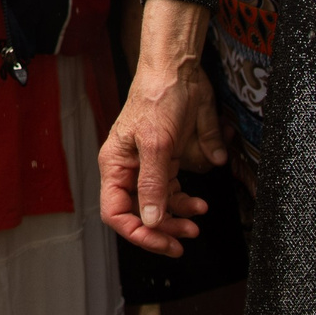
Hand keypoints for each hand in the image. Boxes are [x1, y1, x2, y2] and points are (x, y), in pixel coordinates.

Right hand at [98, 0, 226, 255]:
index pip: (115, 212)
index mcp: (115, 165)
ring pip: (157, 206)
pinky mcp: (167, 161)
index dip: (137, 232)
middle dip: (161, 229)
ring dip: (177, 218)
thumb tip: (151, 219)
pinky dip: (186, 202)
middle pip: (138, 214)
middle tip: (185, 238)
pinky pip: (172, 192)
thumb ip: (153, 184)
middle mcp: (128, 170)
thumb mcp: (157, 144)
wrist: (177, 71)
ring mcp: (148, 166)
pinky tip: (200, 203)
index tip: (163, 242)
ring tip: (197, 219)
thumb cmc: (157, 98)